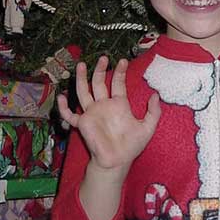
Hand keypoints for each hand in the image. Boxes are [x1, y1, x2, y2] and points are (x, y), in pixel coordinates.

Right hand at [57, 56, 160, 173]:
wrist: (117, 161)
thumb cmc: (131, 146)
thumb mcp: (147, 127)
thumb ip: (153, 112)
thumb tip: (156, 95)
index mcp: (119, 104)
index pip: (118, 84)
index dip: (120, 72)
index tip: (123, 61)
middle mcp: (104, 105)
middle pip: (99, 83)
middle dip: (100, 70)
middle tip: (103, 58)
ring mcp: (92, 113)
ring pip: (83, 92)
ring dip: (82, 79)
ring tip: (81, 65)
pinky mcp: (83, 123)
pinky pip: (70, 115)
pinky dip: (64, 107)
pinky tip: (62, 97)